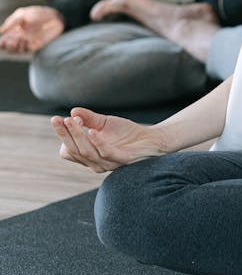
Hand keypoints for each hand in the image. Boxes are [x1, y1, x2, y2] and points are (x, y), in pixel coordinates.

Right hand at [0, 6, 63, 53]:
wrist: (54, 17)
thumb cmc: (38, 13)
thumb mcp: (22, 14)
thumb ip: (11, 22)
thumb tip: (0, 31)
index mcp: (14, 30)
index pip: (4, 38)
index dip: (1, 42)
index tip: (0, 42)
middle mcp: (19, 37)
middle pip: (8, 46)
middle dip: (7, 45)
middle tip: (9, 40)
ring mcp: (27, 42)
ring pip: (16, 50)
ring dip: (14, 46)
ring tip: (18, 38)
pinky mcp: (35, 45)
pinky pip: (26, 49)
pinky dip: (24, 46)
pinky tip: (25, 39)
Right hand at [51, 108, 166, 173]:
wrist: (151, 140)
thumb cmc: (126, 133)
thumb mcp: (104, 123)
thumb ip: (88, 118)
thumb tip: (72, 111)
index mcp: (88, 156)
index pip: (67, 150)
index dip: (64, 134)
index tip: (63, 118)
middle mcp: (95, 163)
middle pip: (73, 151)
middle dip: (64, 134)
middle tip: (57, 119)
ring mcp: (108, 163)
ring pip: (86, 152)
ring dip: (77, 135)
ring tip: (72, 121)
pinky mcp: (121, 160)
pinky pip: (106, 153)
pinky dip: (97, 142)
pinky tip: (92, 131)